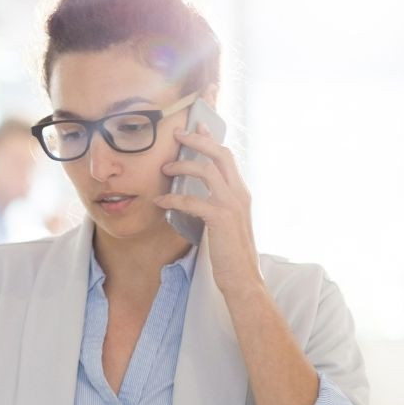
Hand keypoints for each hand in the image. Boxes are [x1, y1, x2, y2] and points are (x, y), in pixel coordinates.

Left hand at [154, 123, 262, 296]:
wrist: (243, 278)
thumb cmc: (230, 253)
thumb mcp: (225, 222)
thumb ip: (215, 204)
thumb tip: (195, 194)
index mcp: (241, 192)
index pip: (227, 157)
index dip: (212, 140)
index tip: (197, 126)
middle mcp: (240, 194)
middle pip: (220, 155)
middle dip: (198, 141)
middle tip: (177, 134)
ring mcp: (232, 205)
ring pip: (207, 171)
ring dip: (183, 165)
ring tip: (164, 167)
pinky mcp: (221, 219)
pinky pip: (193, 200)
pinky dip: (174, 197)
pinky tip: (160, 200)